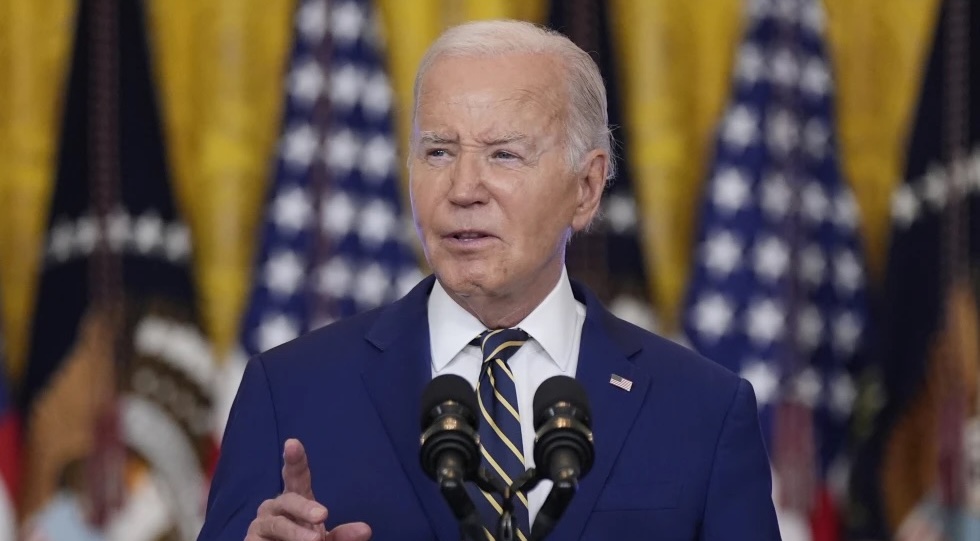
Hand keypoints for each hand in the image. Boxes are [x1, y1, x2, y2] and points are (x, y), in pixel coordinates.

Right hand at [245, 438, 371, 540]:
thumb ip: (344, 535)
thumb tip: (365, 529)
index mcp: (296, 500)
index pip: (296, 476)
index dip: (295, 459)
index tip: (292, 442)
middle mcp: (275, 508)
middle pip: (288, 500)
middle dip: (304, 507)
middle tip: (323, 515)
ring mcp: (261, 524)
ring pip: (277, 523)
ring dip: (295, 532)